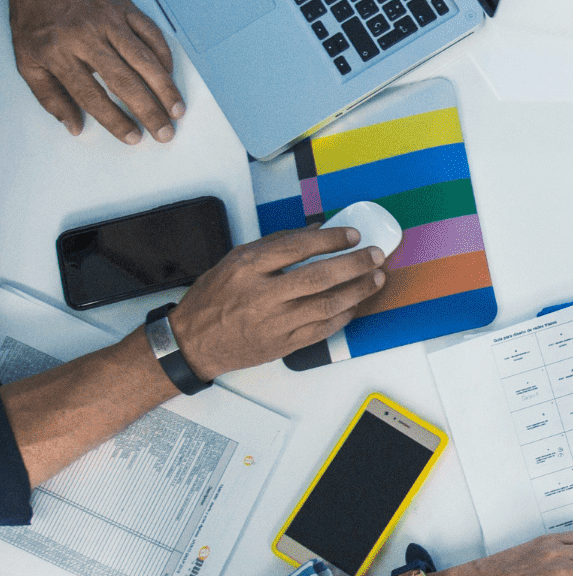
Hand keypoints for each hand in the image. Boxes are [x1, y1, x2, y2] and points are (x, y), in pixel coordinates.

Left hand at [0, 0, 179, 143]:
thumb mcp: (26, 59)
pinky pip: (152, 36)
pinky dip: (165, 58)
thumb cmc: (34, 16)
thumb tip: (74, 127)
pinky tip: (170, 77)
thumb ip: (49, 96)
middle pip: (125, 81)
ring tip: (177, 110)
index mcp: (58, 52)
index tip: (133, 138)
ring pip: (145, 60)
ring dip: (165, 88)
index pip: (91, 95)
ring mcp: (109, 21)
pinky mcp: (125, 9)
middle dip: (149, 111)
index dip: (115, 120)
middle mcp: (86, 37)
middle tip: (165, 132)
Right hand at [167, 226, 386, 378]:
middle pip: (319, 277)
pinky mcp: (284, 344)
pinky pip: (323, 329)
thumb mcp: (236, 260)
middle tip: (375, 255)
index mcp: (248, 268)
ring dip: (358, 290)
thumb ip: (276, 245)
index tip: (353, 235)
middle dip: (354, 264)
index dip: (331, 239)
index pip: (298, 247)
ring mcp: (275, 323)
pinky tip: (356, 303)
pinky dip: (344, 315)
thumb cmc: (215, 298)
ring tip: (376, 278)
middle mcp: (262, 296)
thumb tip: (317, 231)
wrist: (194, 342)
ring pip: (327, 305)